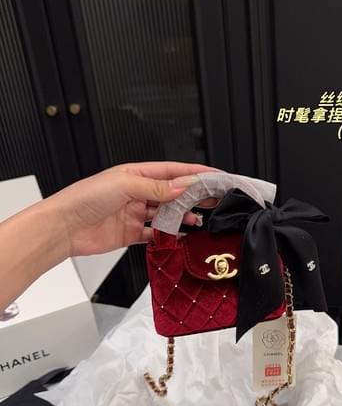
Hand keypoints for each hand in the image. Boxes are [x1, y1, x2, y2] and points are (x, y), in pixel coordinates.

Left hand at [48, 161, 214, 255]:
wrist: (64, 227)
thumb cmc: (85, 198)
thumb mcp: (125, 184)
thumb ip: (157, 188)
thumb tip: (182, 186)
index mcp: (136, 174)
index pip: (172, 171)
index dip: (194, 173)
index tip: (213, 176)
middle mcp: (137, 192)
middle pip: (172, 192)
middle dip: (193, 195)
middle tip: (213, 199)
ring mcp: (134, 213)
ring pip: (166, 213)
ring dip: (183, 215)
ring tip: (198, 219)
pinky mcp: (131, 233)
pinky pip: (155, 233)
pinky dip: (168, 234)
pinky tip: (179, 234)